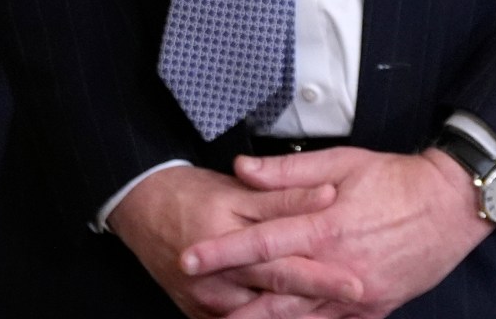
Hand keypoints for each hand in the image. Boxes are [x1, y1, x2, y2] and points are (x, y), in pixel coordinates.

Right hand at [108, 165, 348, 317]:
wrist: (140, 209)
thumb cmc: (192, 195)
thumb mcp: (237, 189)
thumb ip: (284, 195)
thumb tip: (327, 195)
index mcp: (226, 243)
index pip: (281, 266)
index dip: (320, 277)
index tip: (354, 283)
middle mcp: (215, 281)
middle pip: (274, 301)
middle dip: (316, 306)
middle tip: (355, 300)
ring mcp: (206, 303)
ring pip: (257, 318)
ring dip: (294, 318)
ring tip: (331, 315)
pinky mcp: (199, 314)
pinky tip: (297, 318)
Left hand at [180, 147, 490, 317]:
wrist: (453, 205)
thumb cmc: (398, 178)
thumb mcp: (344, 161)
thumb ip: (289, 171)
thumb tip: (243, 169)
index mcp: (326, 226)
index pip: (262, 242)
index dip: (222, 252)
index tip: (190, 258)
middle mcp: (337, 266)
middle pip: (272, 291)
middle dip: (230, 302)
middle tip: (195, 300)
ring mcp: (357, 293)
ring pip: (298, 318)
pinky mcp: (373, 308)